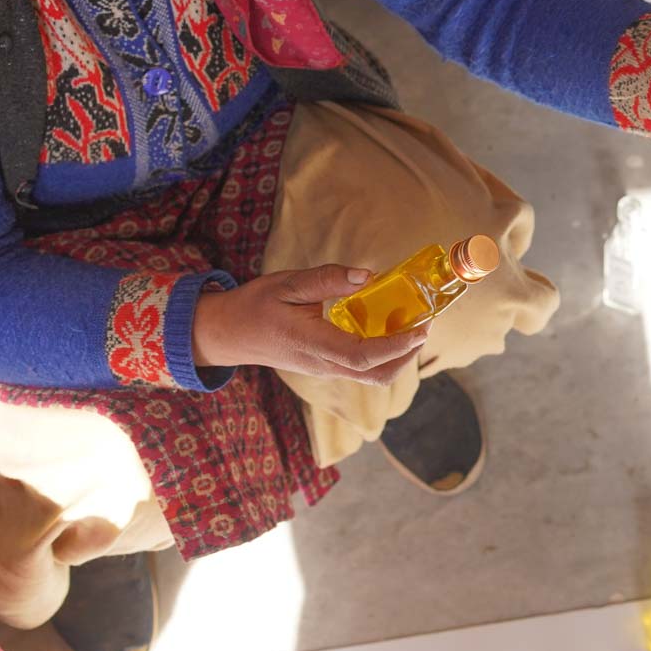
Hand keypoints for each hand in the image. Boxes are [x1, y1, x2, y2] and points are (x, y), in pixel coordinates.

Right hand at [191, 265, 428, 380]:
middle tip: (424, 324)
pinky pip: (359, 368)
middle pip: (376, 375)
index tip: (421, 329)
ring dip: (396, 355)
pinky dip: (381, 353)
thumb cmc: (254, 306)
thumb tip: (368, 275)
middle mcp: (322, 365)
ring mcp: (323, 370)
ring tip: (410, 324)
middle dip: (407, 355)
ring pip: (370, 375)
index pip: (364, 357)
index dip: (398, 346)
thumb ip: (328, 279)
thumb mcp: (288, 283)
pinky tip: (385, 327)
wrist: (227, 334)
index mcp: (313, 345)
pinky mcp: (323, 366)